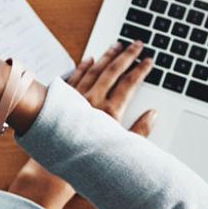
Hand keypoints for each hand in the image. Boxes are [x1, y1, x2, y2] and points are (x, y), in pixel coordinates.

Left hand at [8, 40, 158, 208]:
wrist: (53, 165)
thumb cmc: (87, 160)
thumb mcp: (120, 147)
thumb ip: (140, 131)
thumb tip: (154, 114)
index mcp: (109, 112)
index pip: (129, 84)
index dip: (141, 69)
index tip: (149, 59)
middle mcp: (92, 101)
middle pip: (112, 71)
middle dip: (127, 55)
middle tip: (137, 43)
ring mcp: (75, 98)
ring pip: (93, 70)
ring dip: (106, 56)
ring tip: (117, 45)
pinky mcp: (62, 100)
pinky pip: (74, 78)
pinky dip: (83, 67)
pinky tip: (89, 59)